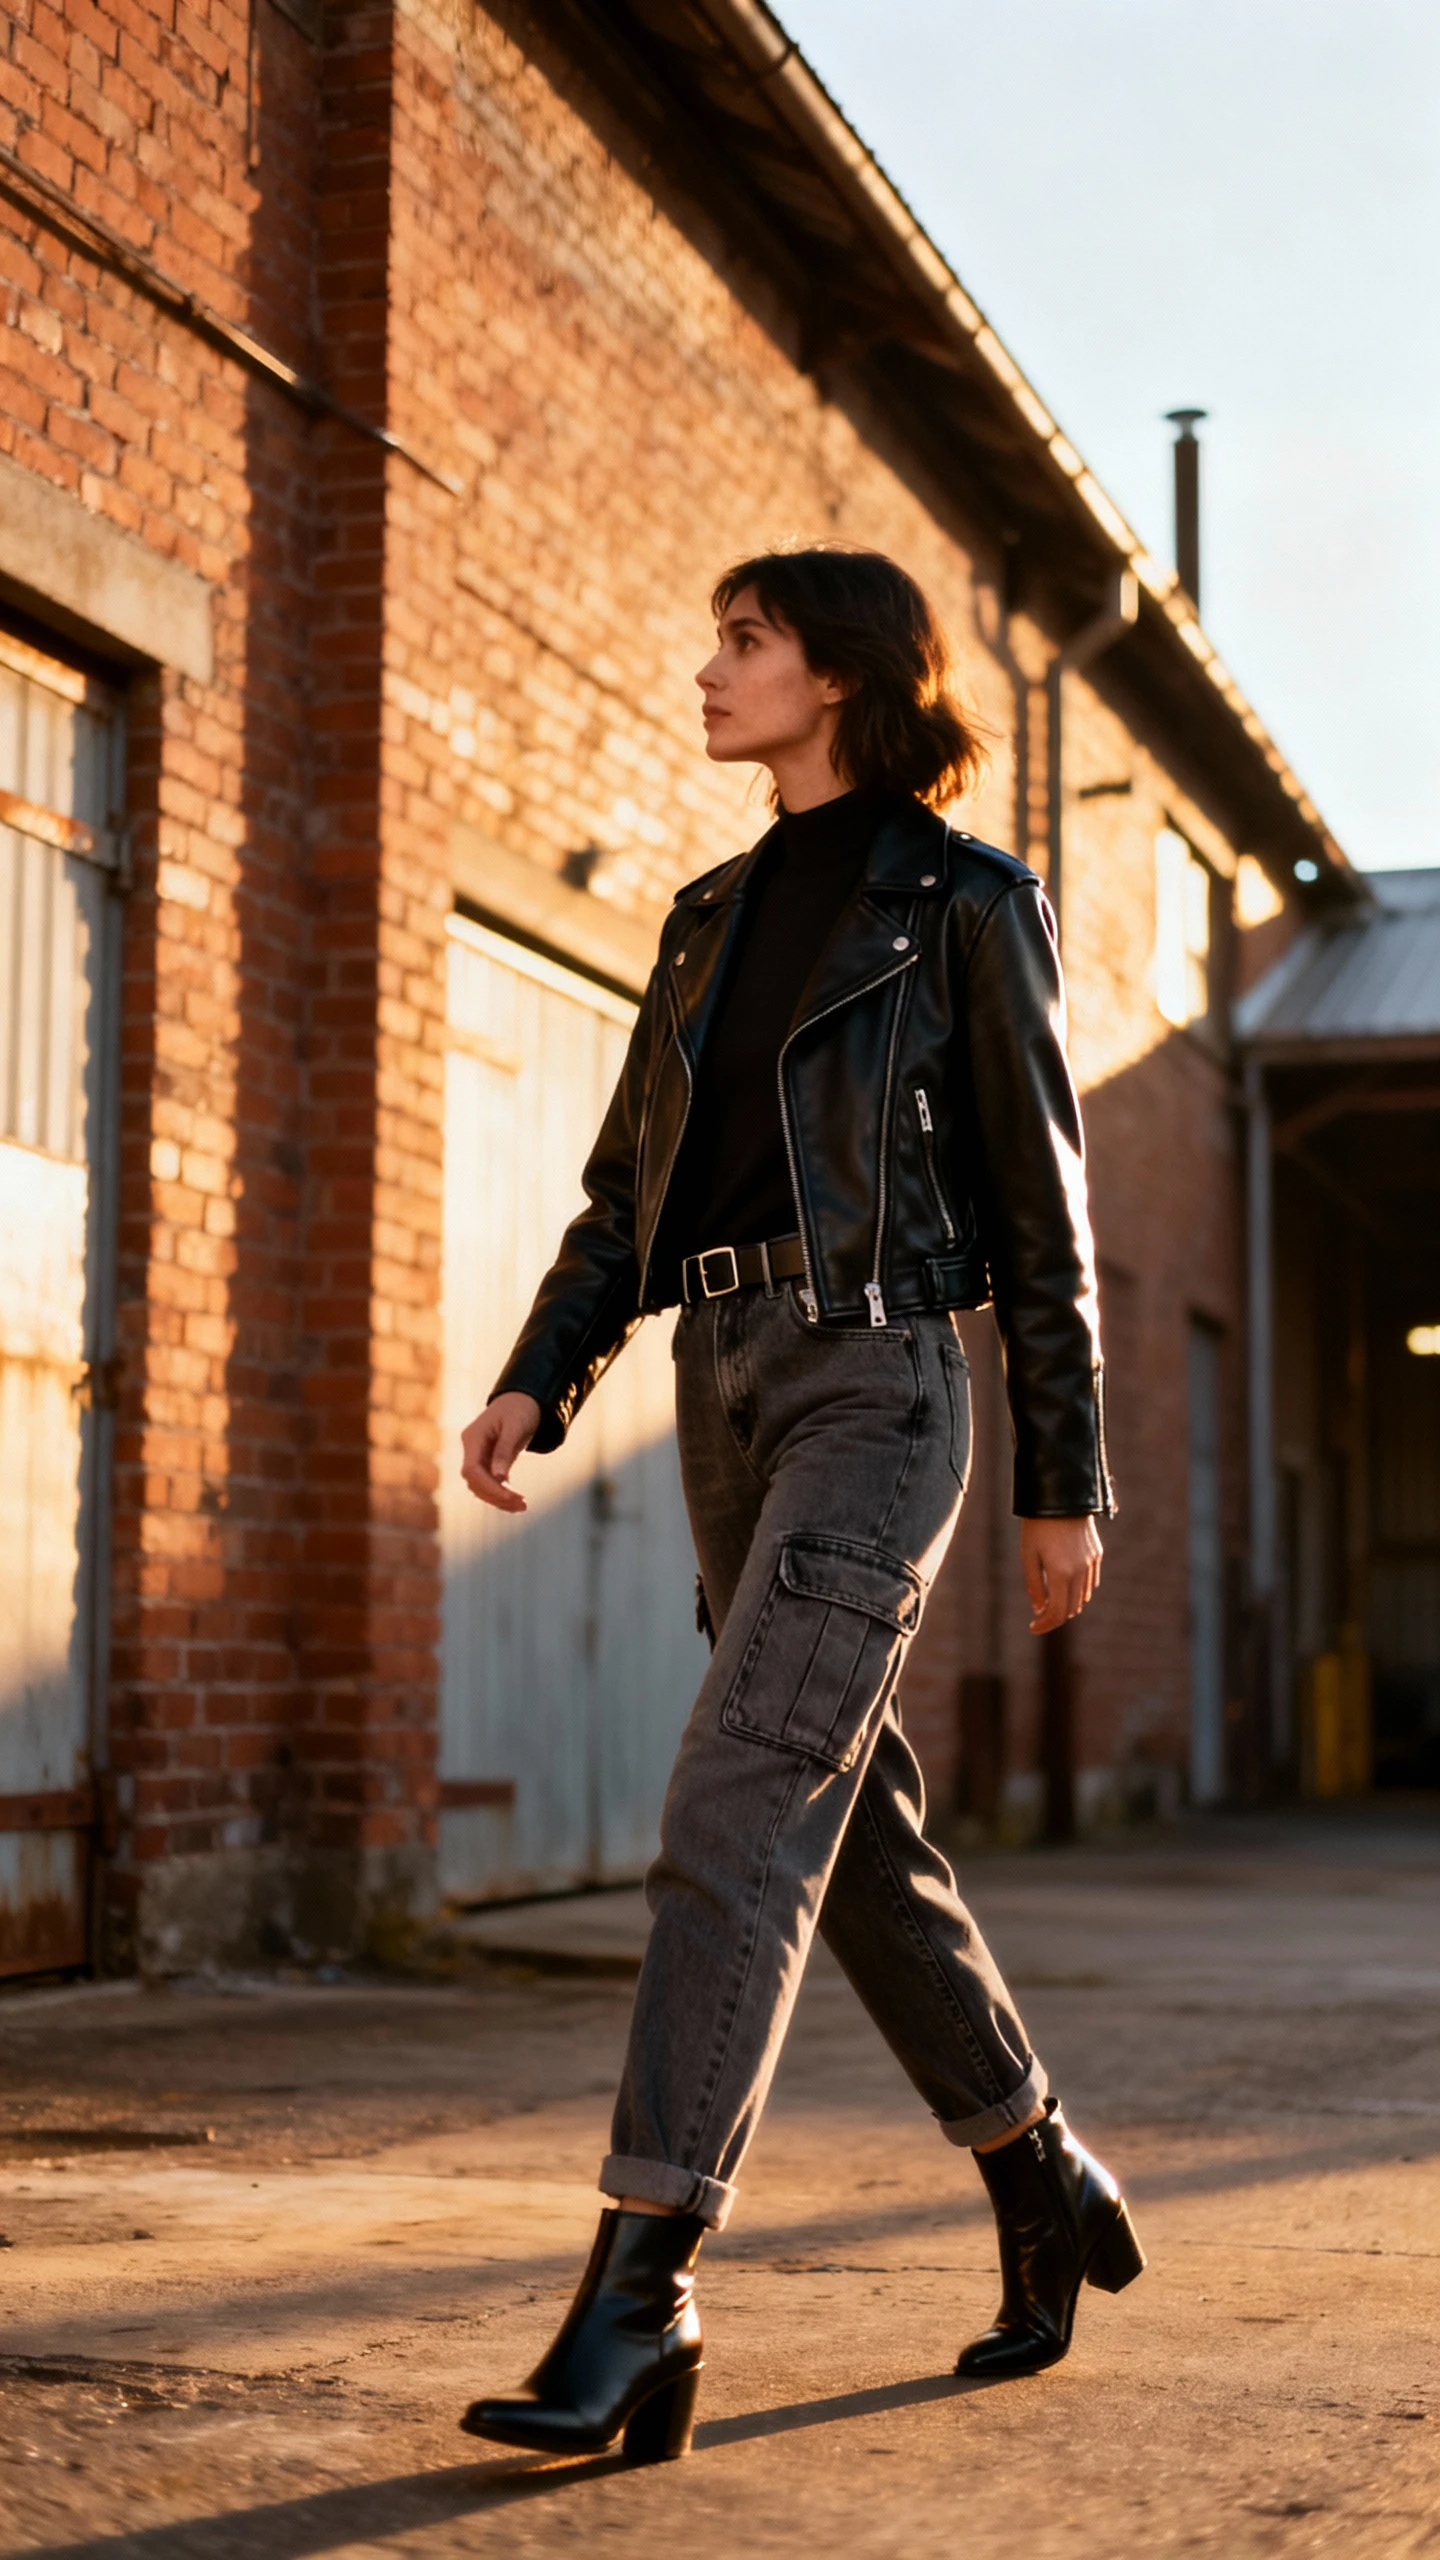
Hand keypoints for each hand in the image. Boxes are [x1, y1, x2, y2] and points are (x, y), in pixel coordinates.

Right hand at [460, 1392, 541, 1513]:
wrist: (523, 1400)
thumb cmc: (520, 1409)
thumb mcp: (516, 1427)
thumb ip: (505, 1451)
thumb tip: (499, 1478)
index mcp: (473, 1437)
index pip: (472, 1470)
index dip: (488, 1487)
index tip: (510, 1496)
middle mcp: (471, 1448)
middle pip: (474, 1482)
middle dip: (496, 1496)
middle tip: (523, 1505)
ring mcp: (477, 1455)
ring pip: (480, 1486)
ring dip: (499, 1499)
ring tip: (523, 1506)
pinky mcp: (486, 1462)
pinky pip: (489, 1482)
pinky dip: (501, 1493)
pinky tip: (516, 1501)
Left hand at [1020, 1515, 1102, 1633]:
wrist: (1061, 1496)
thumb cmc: (1038, 1525)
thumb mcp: (1028, 1555)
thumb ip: (1033, 1584)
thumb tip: (1038, 1608)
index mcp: (1061, 1574)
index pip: (1056, 1613)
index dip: (1044, 1625)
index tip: (1032, 1627)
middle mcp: (1080, 1572)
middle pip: (1071, 1609)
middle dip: (1055, 1616)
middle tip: (1039, 1614)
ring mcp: (1091, 1564)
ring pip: (1083, 1598)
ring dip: (1067, 1604)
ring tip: (1050, 1599)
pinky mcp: (1097, 1555)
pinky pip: (1090, 1582)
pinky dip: (1078, 1590)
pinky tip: (1065, 1584)